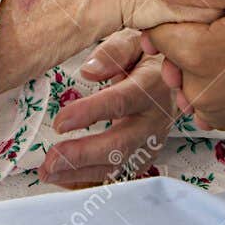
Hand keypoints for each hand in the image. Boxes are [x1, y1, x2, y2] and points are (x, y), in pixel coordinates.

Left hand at [38, 30, 174, 186]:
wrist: (176, 80)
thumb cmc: (148, 60)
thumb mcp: (135, 42)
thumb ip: (114, 51)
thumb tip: (89, 71)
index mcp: (152, 87)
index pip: (120, 102)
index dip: (89, 114)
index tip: (59, 122)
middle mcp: (155, 120)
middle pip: (120, 144)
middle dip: (82, 155)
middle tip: (50, 158)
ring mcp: (150, 143)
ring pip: (117, 166)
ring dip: (80, 173)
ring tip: (48, 171)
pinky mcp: (143, 158)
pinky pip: (116, 177)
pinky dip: (88, 181)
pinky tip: (63, 178)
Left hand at [144, 0, 224, 131]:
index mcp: (197, 54)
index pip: (158, 22)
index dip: (179, 3)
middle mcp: (198, 90)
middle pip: (171, 48)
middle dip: (191, 28)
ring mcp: (212, 109)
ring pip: (187, 69)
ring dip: (205, 51)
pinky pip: (207, 89)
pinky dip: (219, 73)